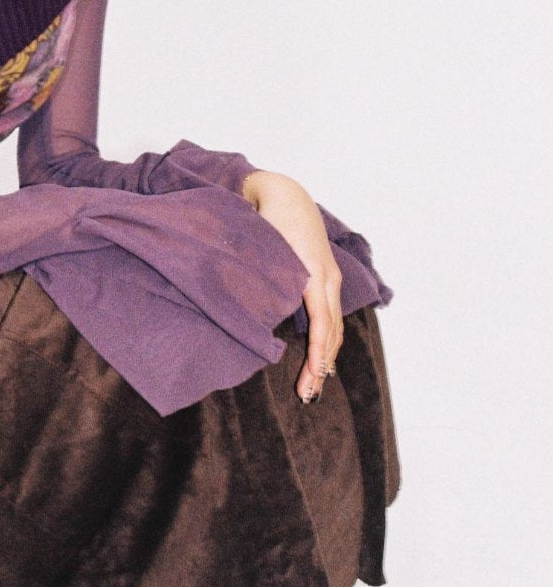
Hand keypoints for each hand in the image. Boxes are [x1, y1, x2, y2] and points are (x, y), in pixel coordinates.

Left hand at [242, 170, 343, 402]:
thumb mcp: (264, 246)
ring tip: (315, 383)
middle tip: (308, 394)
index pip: (322, 322)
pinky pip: (332, 314)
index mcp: (313, 272)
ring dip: (327, 356)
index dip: (318, 352)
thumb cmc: (269, 217)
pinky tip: (321, 357)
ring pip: (335, 326)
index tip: (314, 375)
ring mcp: (331, 278)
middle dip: (322, 364)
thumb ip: (261, 276)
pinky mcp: (327, 277)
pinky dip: (328, 339)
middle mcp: (328, 277)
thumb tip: (253, 310)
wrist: (286, 192)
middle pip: (332, 331)